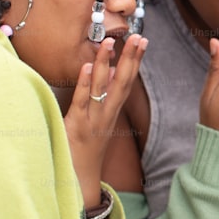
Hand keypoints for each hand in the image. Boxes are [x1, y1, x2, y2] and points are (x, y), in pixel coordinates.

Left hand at [65, 34, 147, 207]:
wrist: (77, 181)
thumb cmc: (83, 151)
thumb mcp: (98, 123)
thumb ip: (103, 99)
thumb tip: (110, 73)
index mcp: (112, 112)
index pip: (128, 82)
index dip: (136, 61)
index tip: (143, 41)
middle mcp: (106, 115)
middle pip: (123, 83)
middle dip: (131, 59)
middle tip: (138, 37)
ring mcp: (92, 120)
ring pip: (102, 89)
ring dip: (106, 65)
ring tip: (109, 43)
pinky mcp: (75, 126)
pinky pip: (82, 102)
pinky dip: (86, 84)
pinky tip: (88, 67)